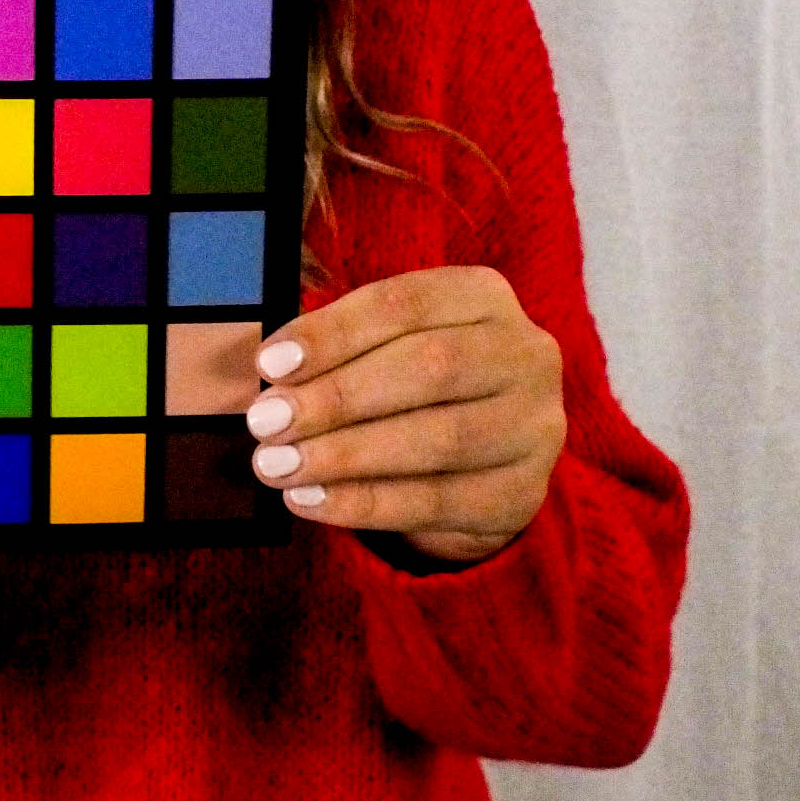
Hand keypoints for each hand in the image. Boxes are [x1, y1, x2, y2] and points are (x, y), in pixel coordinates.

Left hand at [243, 266, 564, 562]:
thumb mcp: (387, 347)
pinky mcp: (523, 492)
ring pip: (437, 439)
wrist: (485, 464)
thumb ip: (337, 348)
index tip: (268, 364)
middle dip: (335, 397)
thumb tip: (271, 372)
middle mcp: (526, 354)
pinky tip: (310, 500)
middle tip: (265, 422)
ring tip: (276, 465)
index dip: (333, 333)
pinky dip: (365, 503)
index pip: (404, 304)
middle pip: (427, 368)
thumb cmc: (418, 388)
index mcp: (484, 296)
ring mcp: (534, 426)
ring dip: (344, 455)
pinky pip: (437, 500)